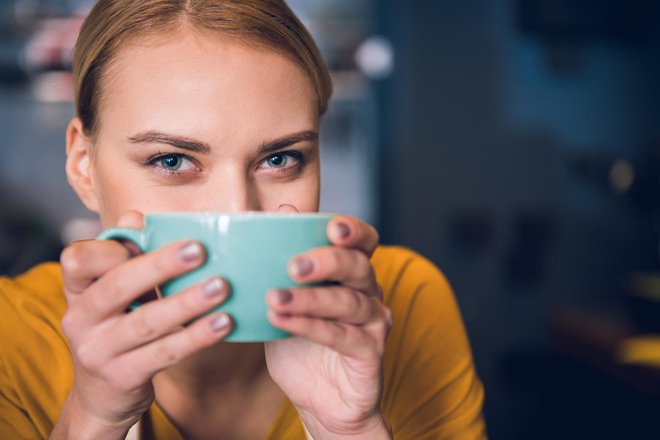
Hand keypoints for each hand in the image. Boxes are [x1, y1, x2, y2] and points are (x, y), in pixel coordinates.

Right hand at [52, 212, 232, 438]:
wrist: (103, 395)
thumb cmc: (117, 328)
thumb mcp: (113, 293)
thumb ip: (125, 256)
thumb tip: (136, 216)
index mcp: (77, 290)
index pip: (78, 259)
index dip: (111, 247)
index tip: (149, 236)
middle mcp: (80, 319)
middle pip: (118, 286)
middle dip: (161, 266)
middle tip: (199, 250)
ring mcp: (98, 351)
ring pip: (147, 322)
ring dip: (188, 303)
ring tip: (221, 287)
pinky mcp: (123, 376)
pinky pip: (165, 352)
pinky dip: (196, 336)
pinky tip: (223, 322)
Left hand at [265, 215, 392, 438]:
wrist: (321, 402)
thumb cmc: (302, 346)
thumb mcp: (285, 303)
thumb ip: (281, 267)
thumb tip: (272, 219)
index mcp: (352, 274)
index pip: (364, 241)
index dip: (354, 231)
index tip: (332, 227)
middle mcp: (370, 293)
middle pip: (358, 266)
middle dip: (327, 261)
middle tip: (293, 266)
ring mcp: (374, 323)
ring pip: (347, 302)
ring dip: (309, 299)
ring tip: (274, 298)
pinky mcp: (370, 352)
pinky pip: (341, 335)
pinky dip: (309, 327)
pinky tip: (281, 321)